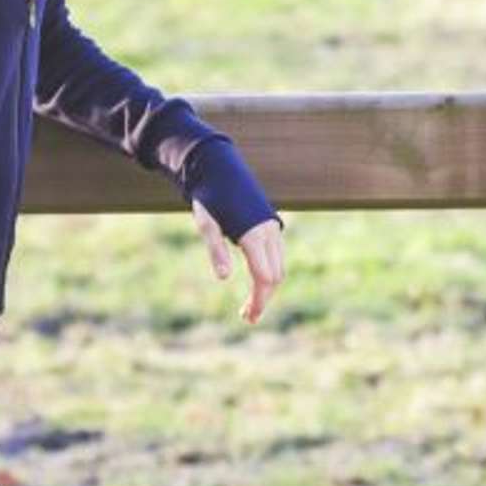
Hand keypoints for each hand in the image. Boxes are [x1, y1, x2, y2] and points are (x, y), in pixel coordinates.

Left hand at [192, 203, 286, 322]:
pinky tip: (256, 281)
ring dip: (268, 288)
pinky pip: (277, 255)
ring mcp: (273, 227)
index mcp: (253, 234)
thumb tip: (224, 278)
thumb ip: (216, 250)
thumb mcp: (206, 224)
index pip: (264, 278)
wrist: (219, 168)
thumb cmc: (208, 197)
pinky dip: (270, 272)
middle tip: (246, 317)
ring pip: (279, 266)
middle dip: (263, 298)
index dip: (259, 300)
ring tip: (250, 305)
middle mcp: (269, 232)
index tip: (248, 317)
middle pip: (275, 276)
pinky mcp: (271, 224)